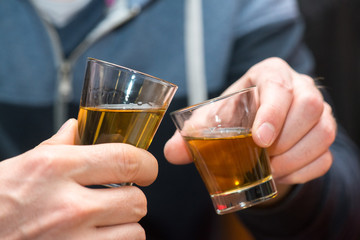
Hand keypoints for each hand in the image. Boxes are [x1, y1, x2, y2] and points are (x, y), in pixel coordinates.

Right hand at [0, 119, 157, 239]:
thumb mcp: (24, 164)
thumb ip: (58, 145)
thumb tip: (77, 128)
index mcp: (58, 168)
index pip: (126, 160)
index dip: (147, 164)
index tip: (147, 169)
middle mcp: (69, 205)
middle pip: (137, 200)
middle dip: (134, 197)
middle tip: (123, 196)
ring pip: (135, 231)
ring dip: (127, 225)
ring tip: (110, 221)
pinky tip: (99, 236)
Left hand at [164, 57, 335, 201]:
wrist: (257, 126)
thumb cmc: (235, 115)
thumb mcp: (213, 119)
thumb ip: (192, 133)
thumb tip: (172, 153)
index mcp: (270, 74)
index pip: (279, 85)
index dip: (273, 112)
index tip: (259, 140)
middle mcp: (301, 86)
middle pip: (310, 107)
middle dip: (285, 140)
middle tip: (261, 158)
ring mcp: (319, 110)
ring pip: (323, 132)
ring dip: (295, 158)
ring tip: (269, 169)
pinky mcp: (323, 133)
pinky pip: (324, 156)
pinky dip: (303, 171)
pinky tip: (281, 174)